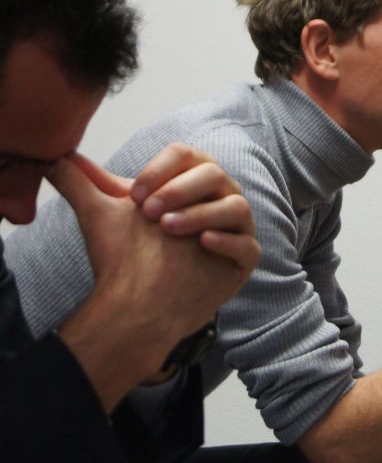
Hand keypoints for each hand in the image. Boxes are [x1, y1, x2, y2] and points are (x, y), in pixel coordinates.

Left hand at [71, 143, 257, 282]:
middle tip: (149, 213)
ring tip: (168, 228)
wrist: (137, 307)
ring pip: (235, 206)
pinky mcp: (243, 261)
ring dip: (202, 213)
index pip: (187, 155)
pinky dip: (227, 240)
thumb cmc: (126, 256)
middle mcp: (219, 198)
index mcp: (191, 180)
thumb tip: (53, 156)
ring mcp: (236, 229)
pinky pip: (247, 245)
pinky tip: (203, 243)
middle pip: (214, 174)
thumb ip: (81, 181)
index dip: (160, 170)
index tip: (134, 196)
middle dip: (180, 190)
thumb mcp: (101, 213)